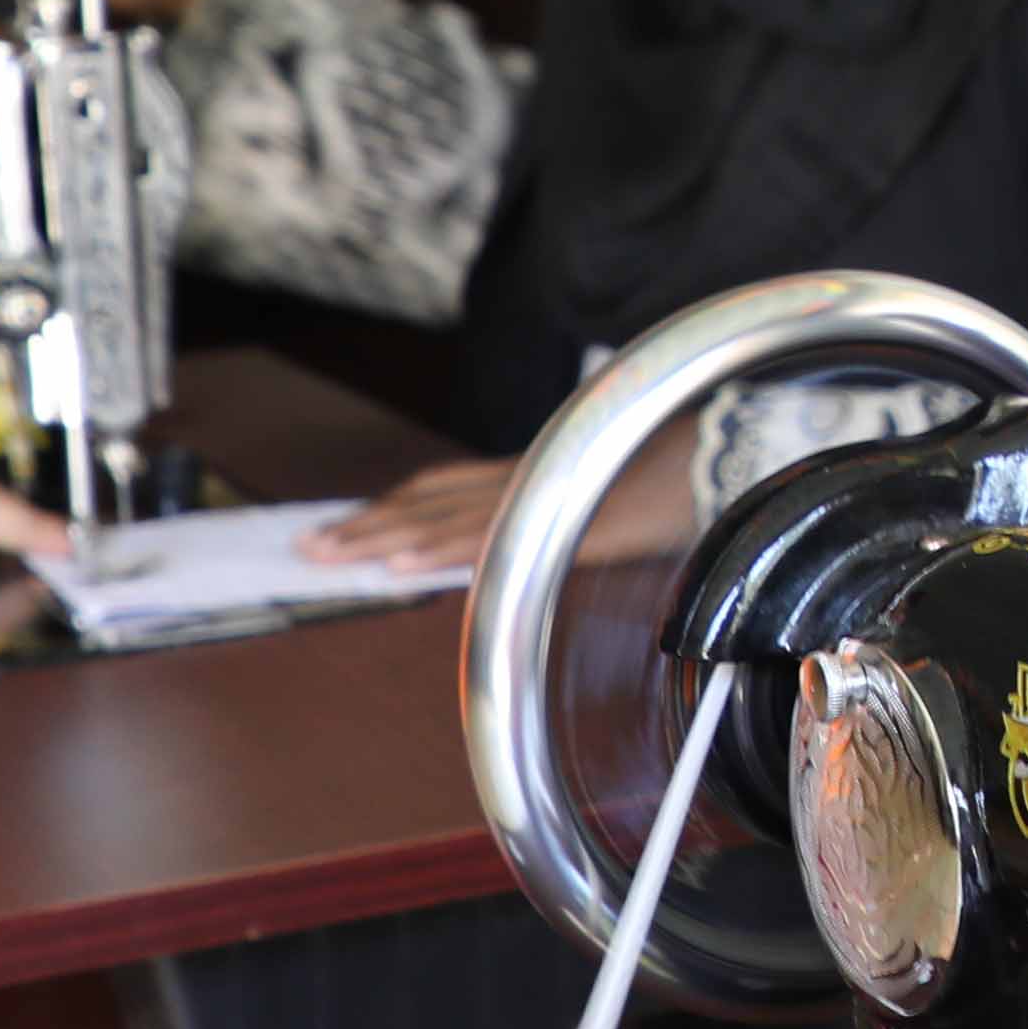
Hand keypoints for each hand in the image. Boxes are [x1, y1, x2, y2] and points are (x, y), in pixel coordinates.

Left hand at [305, 438, 707, 572]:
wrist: (722, 460)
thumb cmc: (672, 484)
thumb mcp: (600, 505)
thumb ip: (559, 525)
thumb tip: (520, 561)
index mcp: (528, 474)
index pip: (439, 489)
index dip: (388, 508)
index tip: (344, 526)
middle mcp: (520, 479)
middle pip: (423, 500)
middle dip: (362, 524)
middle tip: (305, 547)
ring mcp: (534, 496)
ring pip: (438, 519)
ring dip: (378, 539)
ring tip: (328, 558)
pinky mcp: (554, 521)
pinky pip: (486, 539)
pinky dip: (436, 552)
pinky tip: (400, 567)